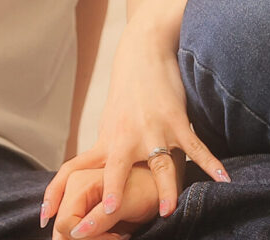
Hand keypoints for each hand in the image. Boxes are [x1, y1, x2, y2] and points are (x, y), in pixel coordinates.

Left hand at [43, 23, 227, 227]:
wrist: (143, 52)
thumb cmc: (127, 93)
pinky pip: (195, 148)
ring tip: (167, 210)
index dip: (58, 192)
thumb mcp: (110, 123)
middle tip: (105, 214)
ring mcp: (151, 129)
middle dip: (112, 191)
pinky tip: (223, 181)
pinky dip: (210, 165)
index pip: (75, 169)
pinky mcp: (175, 120)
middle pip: (115, 169)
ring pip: (158, 164)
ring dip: (164, 188)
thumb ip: (107, 152)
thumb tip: (95, 179)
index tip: (45, 217)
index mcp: (106, 142)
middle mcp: (125, 138)